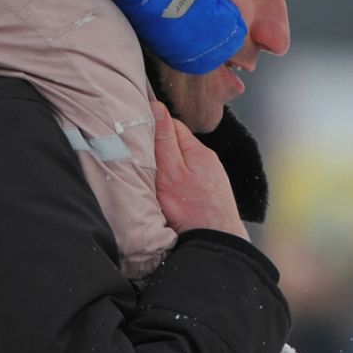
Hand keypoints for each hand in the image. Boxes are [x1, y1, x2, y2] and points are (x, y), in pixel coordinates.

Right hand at [151, 99, 248, 240]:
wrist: (216, 245)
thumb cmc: (191, 211)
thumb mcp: (170, 172)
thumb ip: (163, 140)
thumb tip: (157, 107)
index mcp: (198, 151)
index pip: (172, 125)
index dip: (153, 127)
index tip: (137, 134)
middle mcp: (207, 161)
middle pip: (178, 144)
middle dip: (160, 148)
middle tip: (141, 158)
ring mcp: (211, 178)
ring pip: (183, 163)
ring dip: (169, 166)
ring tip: (154, 177)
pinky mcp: (210, 194)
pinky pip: (190, 179)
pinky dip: (178, 181)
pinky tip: (171, 193)